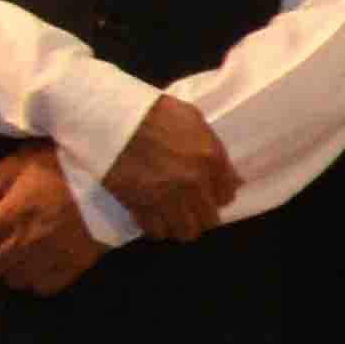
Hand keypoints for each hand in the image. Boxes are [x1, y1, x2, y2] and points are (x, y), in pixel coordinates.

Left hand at [0, 146, 108, 294]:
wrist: (118, 179)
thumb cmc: (65, 164)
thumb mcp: (22, 162)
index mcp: (12, 212)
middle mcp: (27, 239)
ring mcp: (51, 255)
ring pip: (13, 280)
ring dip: (8, 270)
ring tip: (15, 256)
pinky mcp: (74, 265)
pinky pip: (44, 288)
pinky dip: (35, 282)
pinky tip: (37, 268)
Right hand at [100, 92, 236, 241]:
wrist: (110, 117)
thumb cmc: (153, 111)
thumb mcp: (194, 120)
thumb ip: (216, 150)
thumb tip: (234, 180)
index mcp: (211, 160)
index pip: (227, 196)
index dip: (217, 195)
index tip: (207, 193)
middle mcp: (194, 184)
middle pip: (209, 220)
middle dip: (201, 214)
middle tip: (190, 206)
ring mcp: (167, 198)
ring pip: (186, 232)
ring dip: (181, 225)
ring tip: (173, 215)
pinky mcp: (140, 206)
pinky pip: (157, 232)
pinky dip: (157, 228)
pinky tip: (154, 218)